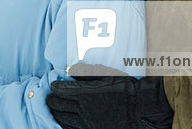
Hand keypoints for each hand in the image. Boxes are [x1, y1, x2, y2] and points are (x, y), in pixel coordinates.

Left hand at [46, 63, 172, 128]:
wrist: (142, 111)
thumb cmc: (126, 90)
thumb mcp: (107, 76)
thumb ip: (87, 72)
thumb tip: (69, 69)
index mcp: (85, 93)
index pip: (61, 90)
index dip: (54, 87)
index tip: (53, 85)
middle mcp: (83, 109)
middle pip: (58, 104)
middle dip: (51, 100)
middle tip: (49, 97)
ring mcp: (87, 123)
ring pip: (62, 118)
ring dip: (55, 112)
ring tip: (53, 108)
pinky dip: (64, 124)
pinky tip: (63, 121)